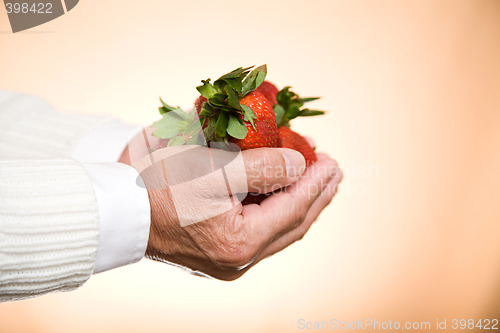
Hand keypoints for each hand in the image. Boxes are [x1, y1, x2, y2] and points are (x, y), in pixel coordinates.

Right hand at [121, 129, 341, 279]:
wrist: (114, 209)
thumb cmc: (157, 184)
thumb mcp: (212, 166)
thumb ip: (264, 165)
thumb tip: (299, 165)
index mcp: (239, 241)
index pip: (293, 208)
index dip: (316, 182)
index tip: (332, 160)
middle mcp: (237, 259)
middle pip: (290, 224)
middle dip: (315, 195)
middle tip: (332, 170)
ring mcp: (226, 260)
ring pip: (276, 230)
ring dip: (298, 202)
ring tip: (314, 179)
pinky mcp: (215, 253)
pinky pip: (258, 232)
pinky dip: (274, 211)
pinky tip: (281, 194)